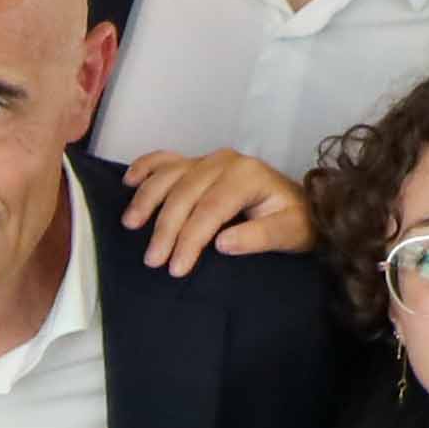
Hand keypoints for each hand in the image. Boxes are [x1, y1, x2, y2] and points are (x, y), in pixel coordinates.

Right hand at [117, 146, 310, 270]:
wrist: (300, 205)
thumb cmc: (294, 221)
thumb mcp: (288, 233)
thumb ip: (259, 237)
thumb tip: (222, 243)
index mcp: (247, 176)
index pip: (211, 208)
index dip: (190, 239)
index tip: (176, 268)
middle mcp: (224, 161)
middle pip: (185, 194)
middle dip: (166, 228)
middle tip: (153, 261)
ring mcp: (208, 160)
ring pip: (169, 176)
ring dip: (146, 199)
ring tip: (131, 226)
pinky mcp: (197, 163)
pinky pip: (165, 159)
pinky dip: (145, 167)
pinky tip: (128, 181)